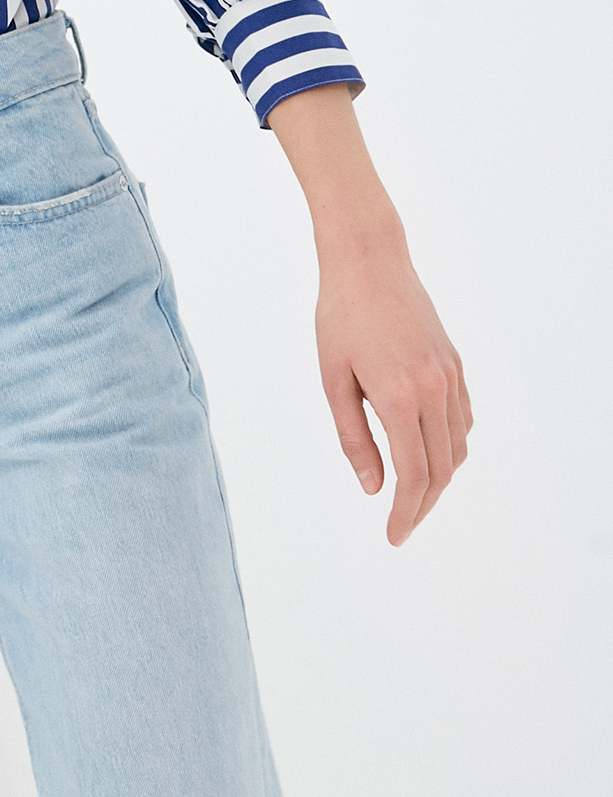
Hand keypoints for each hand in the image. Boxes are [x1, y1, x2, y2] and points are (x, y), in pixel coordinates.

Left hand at [315, 235, 472, 544]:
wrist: (369, 260)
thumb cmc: (340, 316)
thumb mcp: (333, 379)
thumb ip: (354, 437)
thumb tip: (372, 488)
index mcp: (400, 396)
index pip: (415, 476)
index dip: (406, 513)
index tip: (394, 537)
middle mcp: (434, 389)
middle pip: (442, 469)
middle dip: (423, 505)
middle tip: (400, 525)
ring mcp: (450, 375)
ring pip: (458, 447)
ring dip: (439, 478)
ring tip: (412, 495)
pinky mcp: (455, 363)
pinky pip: (463, 419)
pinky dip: (450, 445)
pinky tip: (429, 451)